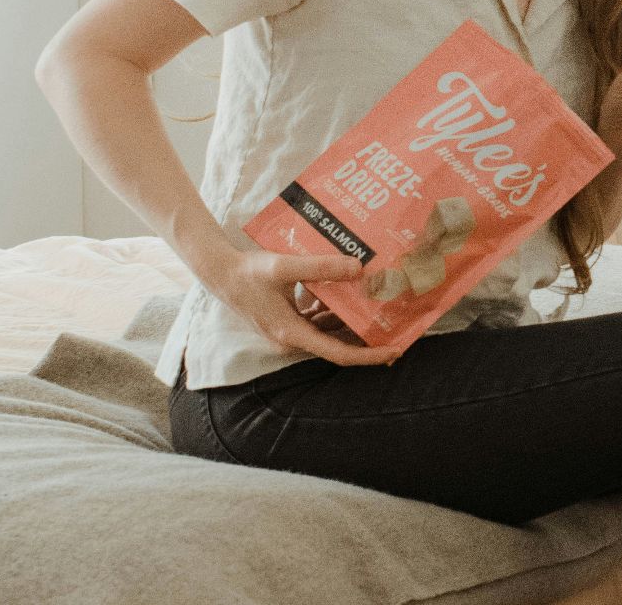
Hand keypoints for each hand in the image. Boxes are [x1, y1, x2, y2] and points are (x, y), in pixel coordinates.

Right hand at [208, 249, 399, 366]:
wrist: (220, 272)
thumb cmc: (248, 272)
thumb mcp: (285, 267)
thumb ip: (321, 267)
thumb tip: (359, 268)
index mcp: (292, 334)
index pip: (338, 353)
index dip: (369, 355)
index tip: (395, 350)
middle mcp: (292, 338)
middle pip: (338, 345)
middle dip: (368, 340)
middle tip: (401, 330)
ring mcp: (290, 331)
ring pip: (330, 331)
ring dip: (354, 322)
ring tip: (384, 310)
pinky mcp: (288, 321)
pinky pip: (319, 320)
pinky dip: (336, 310)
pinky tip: (351, 293)